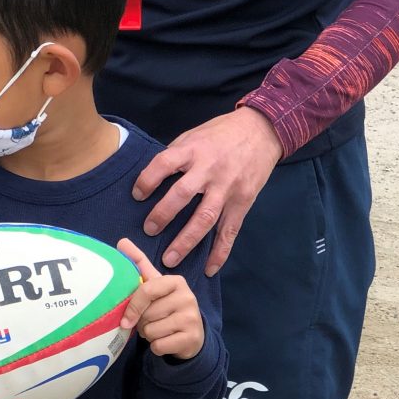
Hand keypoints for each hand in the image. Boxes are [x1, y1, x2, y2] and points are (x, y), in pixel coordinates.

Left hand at [118, 238, 203, 359]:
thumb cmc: (166, 306)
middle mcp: (188, 297)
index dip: (132, 306)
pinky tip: (166, 340)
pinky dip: (156, 347)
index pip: (146, 290)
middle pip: (147, 314)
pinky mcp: (192, 338)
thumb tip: (121, 241)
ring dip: (149, 335)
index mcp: (176, 281)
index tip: (125, 320)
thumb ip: (139, 264)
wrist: (191, 335)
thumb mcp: (155, 285)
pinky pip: (159, 346)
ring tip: (159, 329)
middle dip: (142, 323)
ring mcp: (192, 318)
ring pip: (151, 331)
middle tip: (151, 321)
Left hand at [133, 107, 282, 276]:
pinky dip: (220, 252)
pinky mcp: (243, 202)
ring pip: (205, 218)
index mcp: (193, 149)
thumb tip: (153, 177)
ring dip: (186, 241)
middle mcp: (210, 169)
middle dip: (163, 214)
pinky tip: (209, 268)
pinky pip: (230, 231)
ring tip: (169, 259)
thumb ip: (176, 155)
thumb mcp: (194, 135)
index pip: (164, 164)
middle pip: (183, 194)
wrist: (261, 130)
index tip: (137, 195)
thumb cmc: (221, 133)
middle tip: (148, 231)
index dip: (147, 179)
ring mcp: (228, 188)